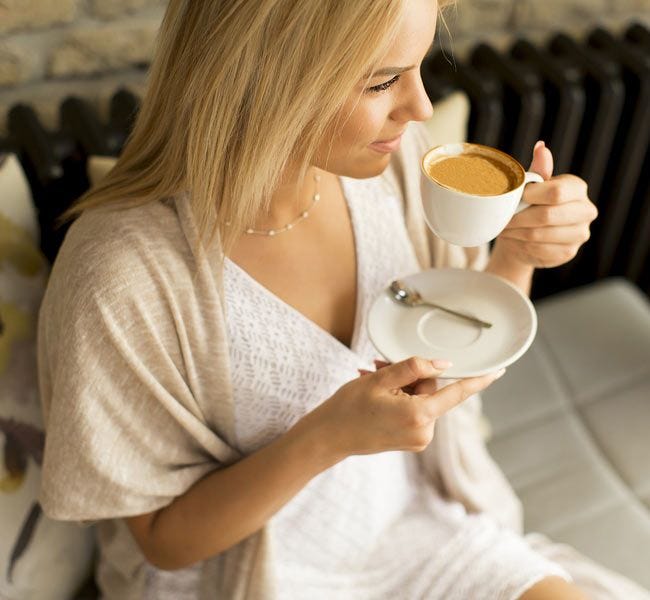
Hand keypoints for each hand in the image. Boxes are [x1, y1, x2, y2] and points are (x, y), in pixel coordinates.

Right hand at [302, 357, 504, 460]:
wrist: (328, 437)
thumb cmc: (349, 407)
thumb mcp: (380, 380)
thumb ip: (415, 368)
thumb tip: (443, 365)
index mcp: (419, 415)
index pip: (457, 394)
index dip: (479, 380)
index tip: (499, 371)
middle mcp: (424, 431)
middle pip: (430, 390)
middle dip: (408, 375)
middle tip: (379, 366)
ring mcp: (417, 439)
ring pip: (420, 398)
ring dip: (400, 385)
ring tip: (372, 378)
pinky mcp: (410, 440)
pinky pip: (414, 410)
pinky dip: (399, 398)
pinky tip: (376, 393)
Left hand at [494, 141, 597, 268]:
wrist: (529, 237)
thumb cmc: (531, 206)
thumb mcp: (533, 187)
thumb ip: (539, 171)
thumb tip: (541, 147)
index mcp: (577, 188)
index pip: (556, 192)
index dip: (531, 196)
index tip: (517, 198)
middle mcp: (585, 210)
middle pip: (546, 216)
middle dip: (519, 218)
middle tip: (503, 219)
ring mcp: (580, 234)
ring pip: (539, 235)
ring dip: (516, 233)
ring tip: (505, 229)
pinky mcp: (569, 252)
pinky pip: (538, 250)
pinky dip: (521, 245)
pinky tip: (515, 240)